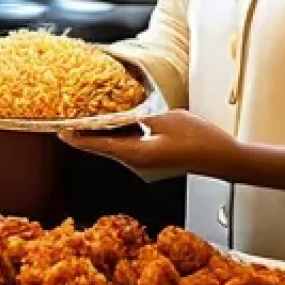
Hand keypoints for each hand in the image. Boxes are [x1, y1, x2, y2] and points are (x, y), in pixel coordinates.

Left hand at [58, 110, 238, 182]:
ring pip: (116, 149)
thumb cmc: (198, 139)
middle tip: (72, 118)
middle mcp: (136, 165)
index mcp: (136, 154)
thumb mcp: (164, 118)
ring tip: (90, 117)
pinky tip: (116, 125)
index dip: (77, 138)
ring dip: (105, 135)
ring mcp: (145, 168)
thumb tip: (121, 116)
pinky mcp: (152, 165)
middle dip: (89, 134)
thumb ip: (138, 117)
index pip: (98, 146)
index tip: (61, 131)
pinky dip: (120, 139)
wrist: (223, 158)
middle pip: (104, 148)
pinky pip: (129, 150)